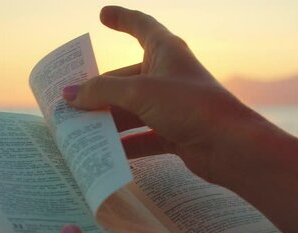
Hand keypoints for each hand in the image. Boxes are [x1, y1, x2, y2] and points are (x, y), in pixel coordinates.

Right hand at [64, 6, 268, 184]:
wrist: (230, 146)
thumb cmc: (190, 106)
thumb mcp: (140, 93)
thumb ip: (102, 92)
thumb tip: (69, 95)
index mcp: (166, 51)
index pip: (140, 26)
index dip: (121, 18)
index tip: (102, 15)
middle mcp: (168, 75)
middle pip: (125, 79)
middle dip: (97, 92)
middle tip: (67, 102)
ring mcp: (171, 106)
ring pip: (131, 110)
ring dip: (106, 120)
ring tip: (76, 131)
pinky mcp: (174, 132)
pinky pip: (142, 135)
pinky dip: (124, 144)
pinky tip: (102, 153)